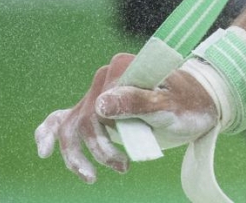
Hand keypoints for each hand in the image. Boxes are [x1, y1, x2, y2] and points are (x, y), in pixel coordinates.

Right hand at [35, 54, 216, 183]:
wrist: (201, 99)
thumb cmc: (189, 103)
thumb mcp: (168, 106)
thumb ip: (137, 101)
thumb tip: (100, 105)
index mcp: (122, 68)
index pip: (97, 111)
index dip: (103, 144)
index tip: (123, 165)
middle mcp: (107, 76)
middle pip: (83, 119)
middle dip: (96, 151)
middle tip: (120, 169)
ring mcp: (101, 90)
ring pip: (72, 123)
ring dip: (75, 154)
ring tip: (91, 178)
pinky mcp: (99, 104)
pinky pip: (66, 115)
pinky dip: (50, 130)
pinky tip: (43, 149)